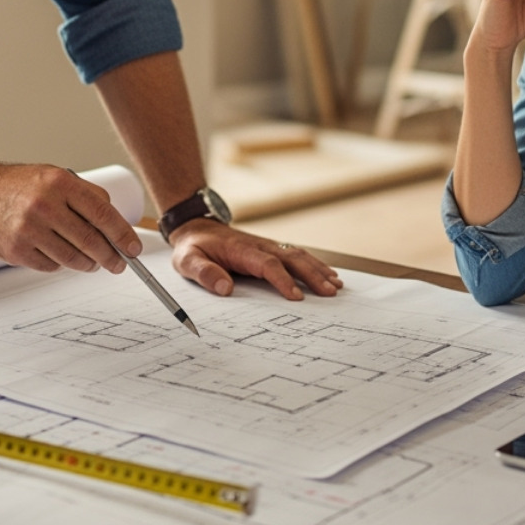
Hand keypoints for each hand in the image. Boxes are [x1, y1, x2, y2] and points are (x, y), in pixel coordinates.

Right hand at [0, 163, 141, 273]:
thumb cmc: (19, 185)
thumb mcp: (56, 176)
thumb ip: (87, 195)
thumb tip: (116, 224)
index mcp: (59, 183)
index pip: (102, 214)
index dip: (123, 235)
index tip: (133, 249)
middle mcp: (44, 205)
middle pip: (90, 241)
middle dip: (110, 257)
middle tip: (119, 264)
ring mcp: (28, 230)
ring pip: (72, 258)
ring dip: (87, 264)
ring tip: (91, 262)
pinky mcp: (15, 251)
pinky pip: (51, 266)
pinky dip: (60, 264)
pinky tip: (58, 254)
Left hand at [168, 219, 343, 299]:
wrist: (196, 226)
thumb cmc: (193, 247)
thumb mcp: (187, 260)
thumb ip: (204, 273)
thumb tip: (224, 288)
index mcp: (241, 250)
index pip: (267, 264)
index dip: (283, 280)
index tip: (296, 297)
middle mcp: (259, 246)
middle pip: (291, 258)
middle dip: (312, 275)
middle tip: (329, 292)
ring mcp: (267, 246)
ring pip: (298, 255)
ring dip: (318, 269)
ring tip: (336, 285)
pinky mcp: (271, 249)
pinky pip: (296, 255)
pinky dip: (315, 264)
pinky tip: (328, 274)